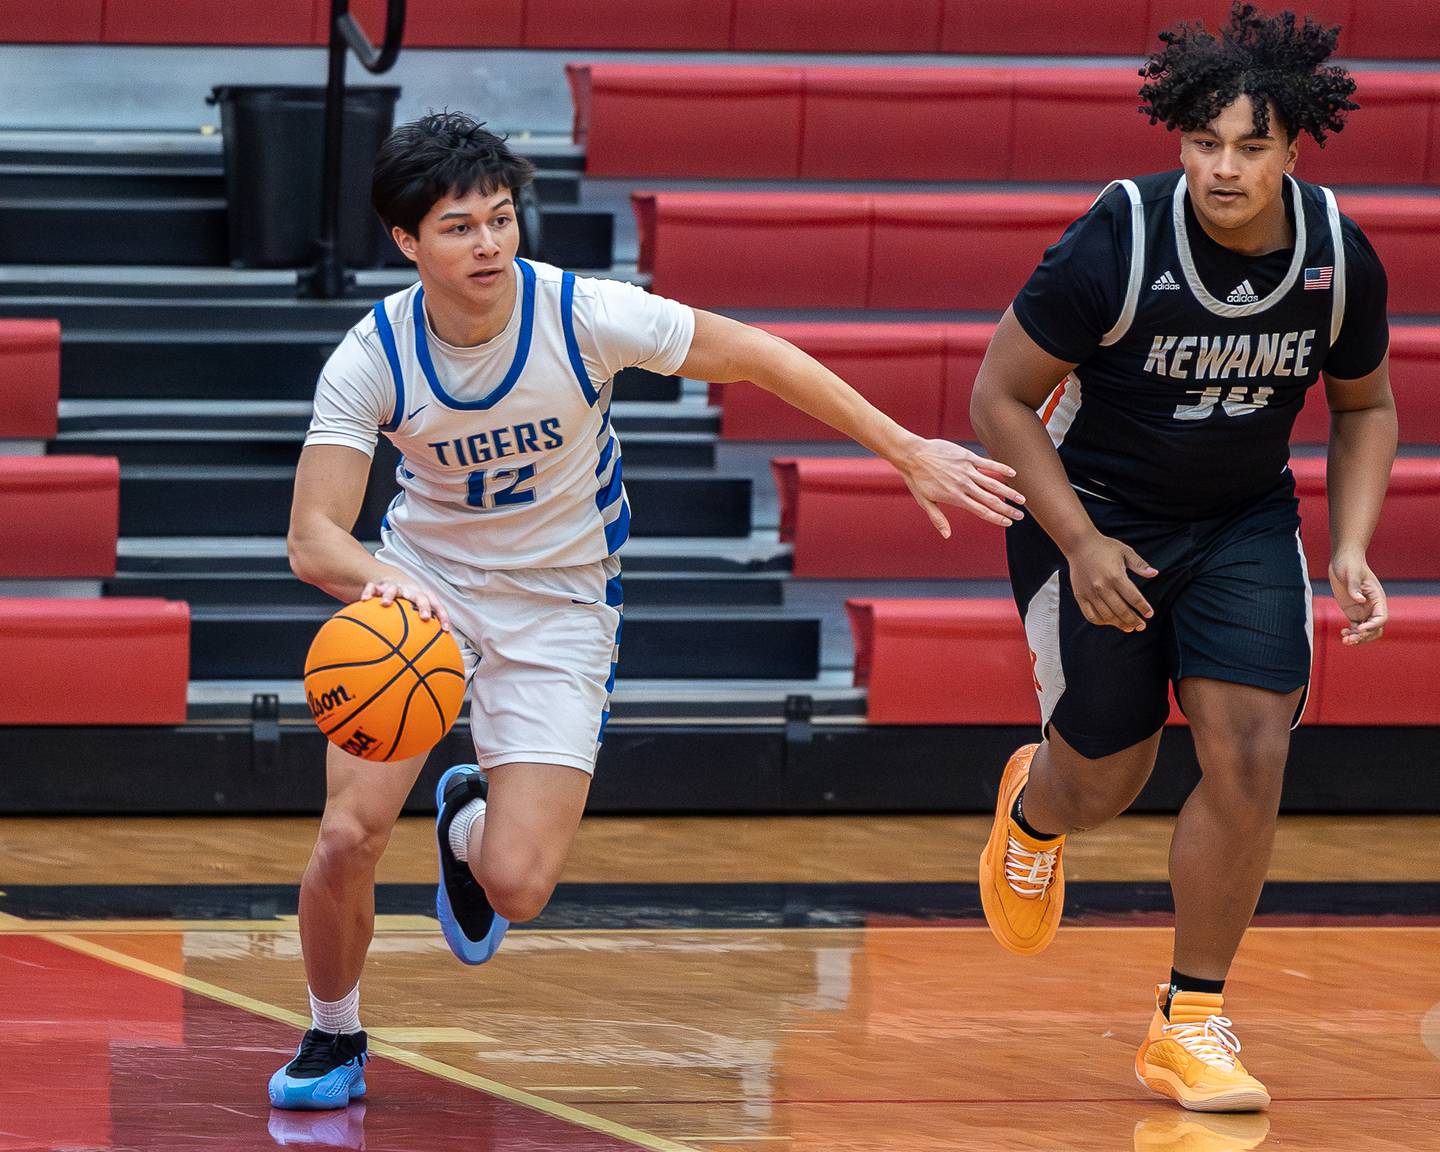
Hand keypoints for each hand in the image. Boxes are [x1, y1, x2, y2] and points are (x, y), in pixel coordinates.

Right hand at [360, 576, 451, 631]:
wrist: (392, 578)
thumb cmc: (407, 599)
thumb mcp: (417, 609)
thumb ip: (424, 628)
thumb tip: (433, 650)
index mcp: (422, 596)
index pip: (437, 605)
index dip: (443, 617)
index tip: (446, 630)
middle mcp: (411, 590)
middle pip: (420, 596)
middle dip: (423, 606)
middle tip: (425, 617)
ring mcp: (395, 587)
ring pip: (393, 589)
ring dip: (389, 595)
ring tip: (385, 604)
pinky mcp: (379, 586)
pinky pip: (373, 587)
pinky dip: (369, 592)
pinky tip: (365, 600)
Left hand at [895, 439, 1025, 533]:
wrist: (912, 455)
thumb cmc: (917, 480)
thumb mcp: (924, 502)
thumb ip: (938, 519)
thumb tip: (947, 536)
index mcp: (956, 498)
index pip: (981, 511)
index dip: (996, 518)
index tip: (1008, 523)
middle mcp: (964, 485)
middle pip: (991, 500)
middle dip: (1007, 509)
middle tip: (1020, 515)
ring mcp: (967, 470)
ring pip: (993, 483)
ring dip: (1009, 491)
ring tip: (1022, 499)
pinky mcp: (967, 457)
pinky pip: (987, 464)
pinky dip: (1001, 468)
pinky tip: (1013, 473)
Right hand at [1065, 533, 1157, 631]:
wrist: (1079, 544)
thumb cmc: (1105, 547)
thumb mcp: (1125, 552)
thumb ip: (1140, 565)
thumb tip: (1155, 573)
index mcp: (1115, 576)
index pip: (1134, 598)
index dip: (1143, 608)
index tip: (1149, 614)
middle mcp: (1102, 587)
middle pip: (1121, 611)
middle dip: (1134, 620)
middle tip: (1142, 626)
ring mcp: (1090, 593)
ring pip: (1107, 616)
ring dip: (1120, 624)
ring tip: (1129, 627)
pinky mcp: (1080, 596)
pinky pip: (1091, 616)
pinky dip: (1102, 622)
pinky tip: (1110, 622)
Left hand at [1329, 556, 1385, 645]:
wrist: (1343, 560)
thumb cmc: (1349, 565)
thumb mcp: (1351, 574)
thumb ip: (1355, 587)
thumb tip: (1360, 600)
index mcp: (1378, 598)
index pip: (1381, 618)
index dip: (1372, 626)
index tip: (1359, 628)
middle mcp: (1373, 607)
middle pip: (1375, 629)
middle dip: (1365, 636)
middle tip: (1350, 639)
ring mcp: (1363, 610)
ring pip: (1366, 631)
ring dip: (1358, 638)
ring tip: (1345, 641)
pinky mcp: (1353, 612)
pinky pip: (1356, 628)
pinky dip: (1352, 634)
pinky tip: (1342, 634)